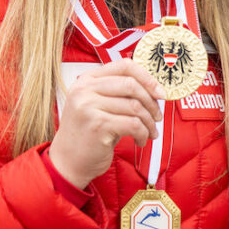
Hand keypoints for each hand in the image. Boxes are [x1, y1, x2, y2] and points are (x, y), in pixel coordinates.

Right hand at [48, 59, 165, 188]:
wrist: (68, 163)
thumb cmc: (89, 133)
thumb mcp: (99, 105)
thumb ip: (118, 92)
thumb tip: (154, 87)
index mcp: (87, 79)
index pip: (124, 66)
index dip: (147, 77)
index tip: (160, 92)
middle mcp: (85, 89)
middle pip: (131, 85)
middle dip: (151, 102)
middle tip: (157, 117)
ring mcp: (89, 106)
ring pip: (135, 106)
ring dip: (149, 122)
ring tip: (150, 132)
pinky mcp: (97, 125)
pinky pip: (133, 124)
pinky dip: (143, 133)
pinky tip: (140, 140)